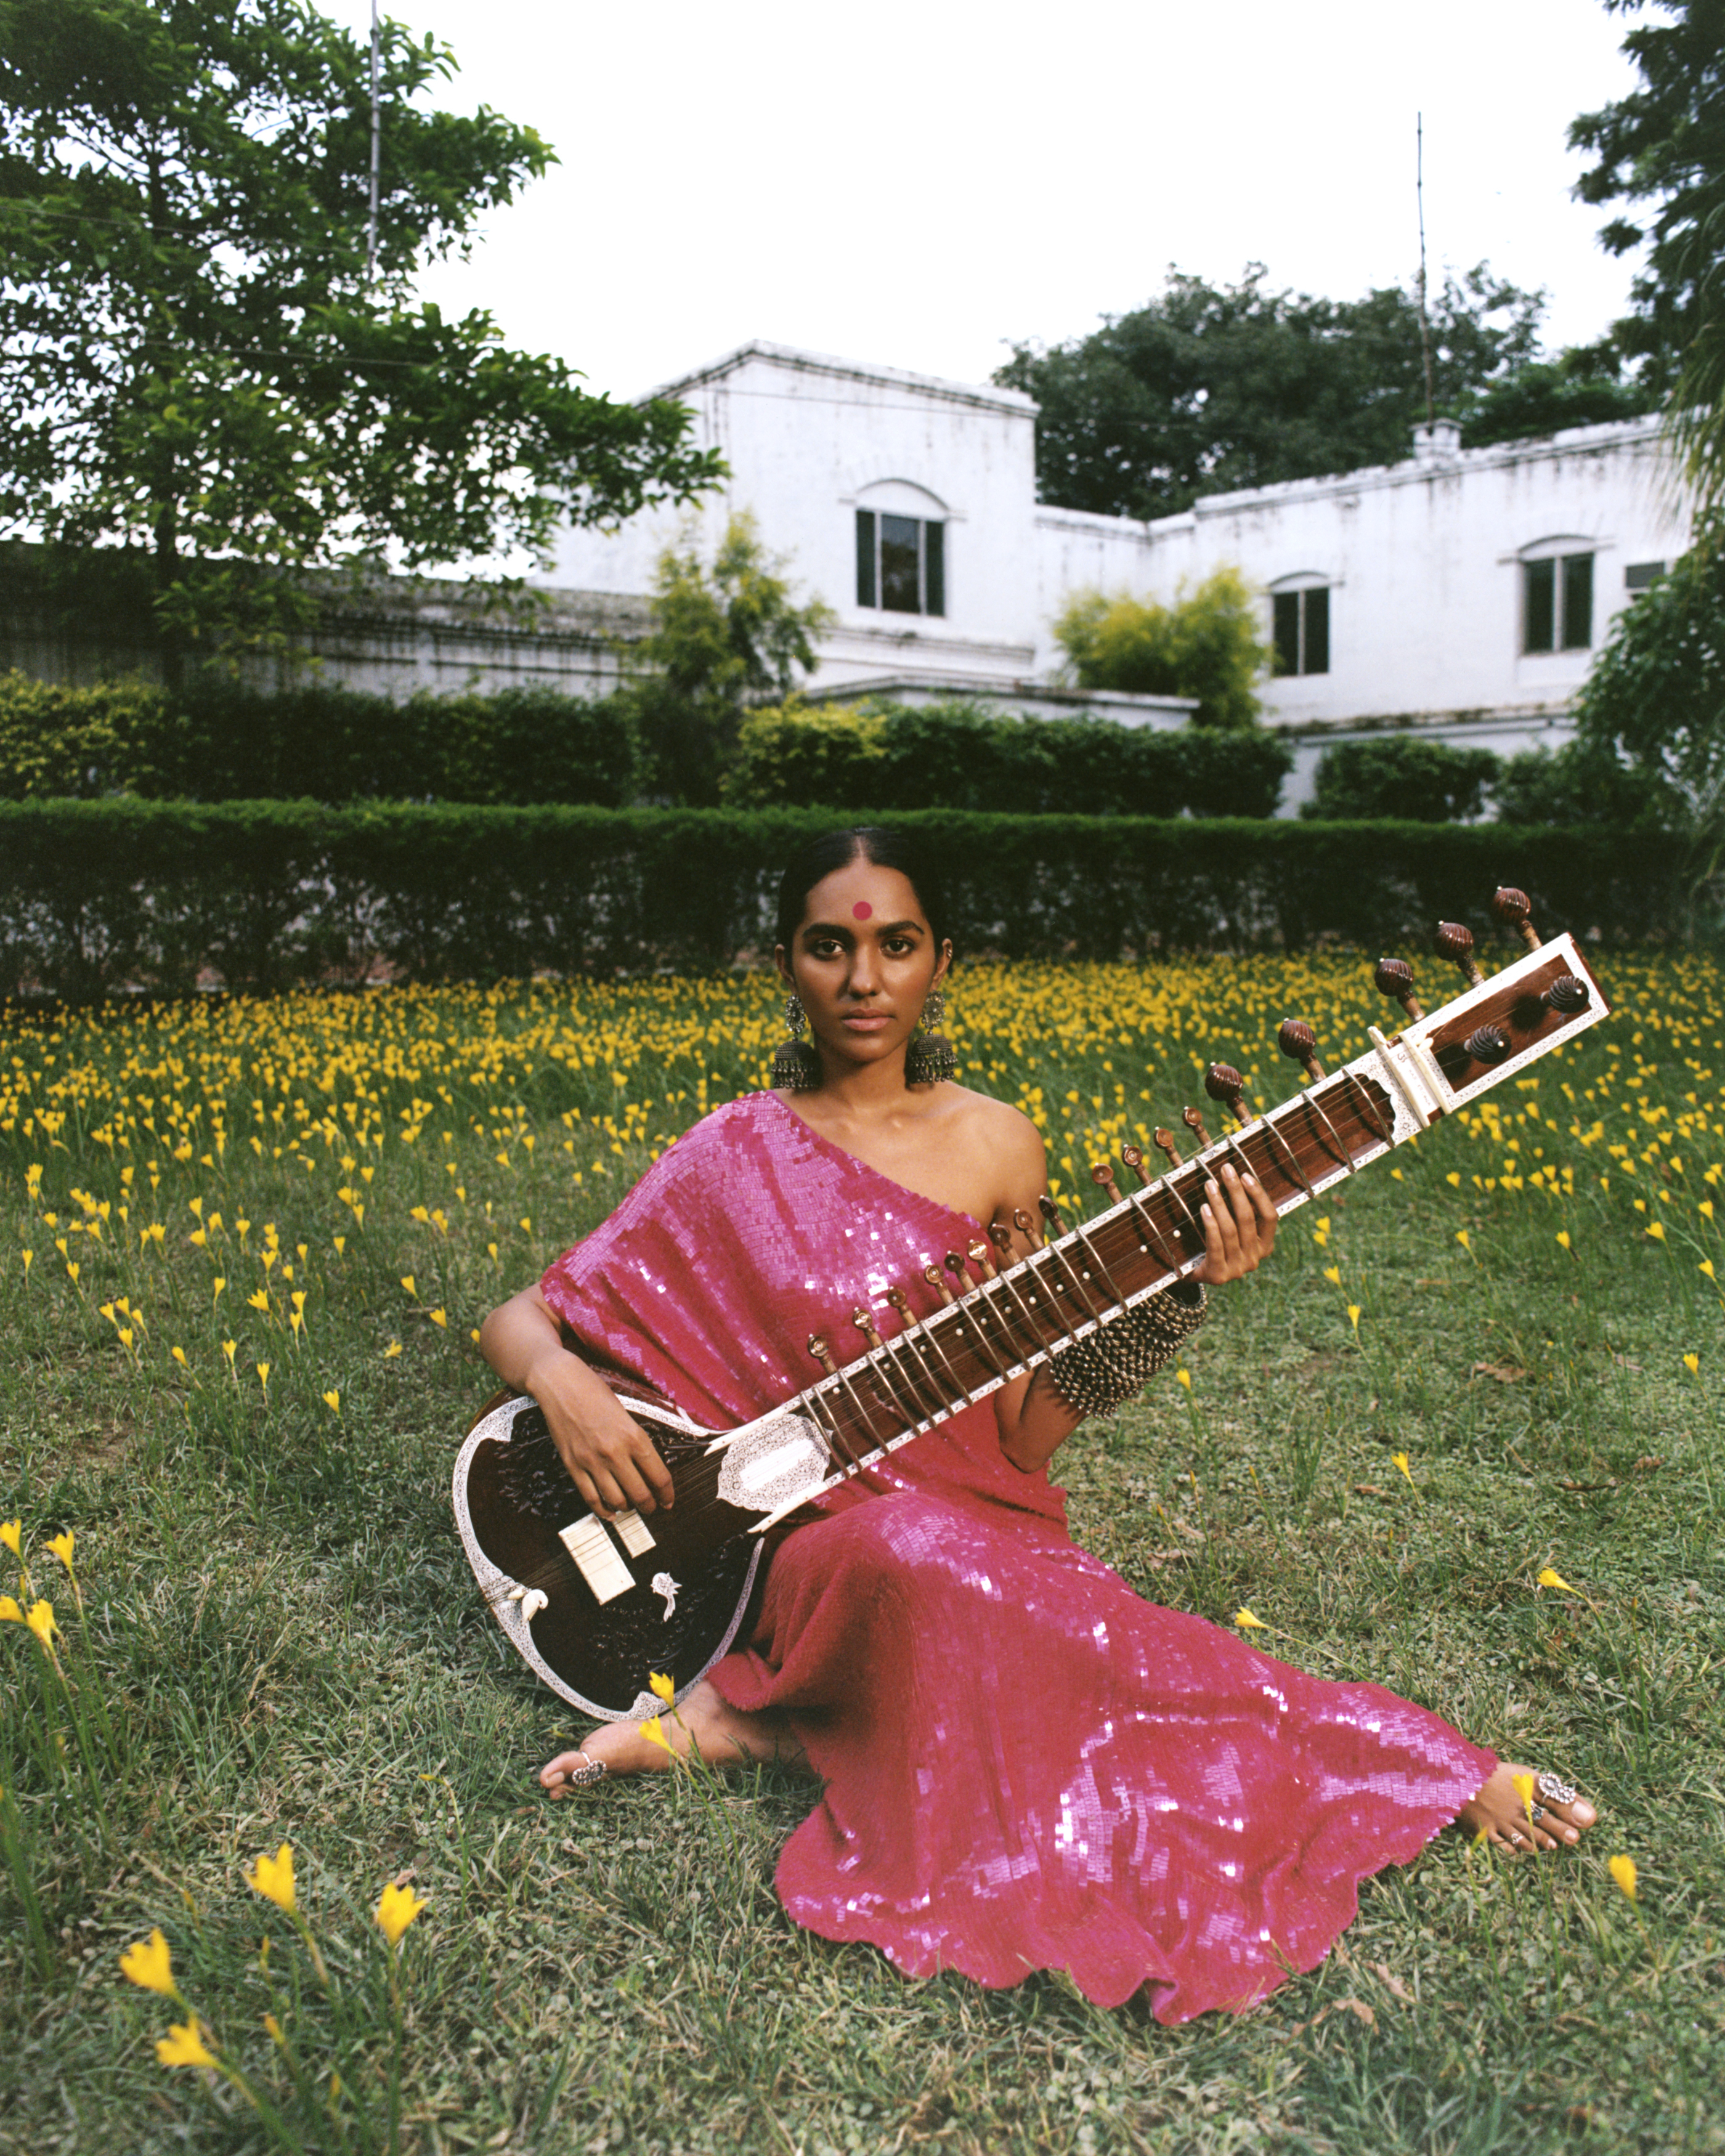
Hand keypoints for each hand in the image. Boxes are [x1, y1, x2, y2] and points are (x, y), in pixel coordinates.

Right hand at [526, 1349, 674, 1518]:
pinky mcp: (573, 1465)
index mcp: (634, 1436)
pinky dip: (602, 1510)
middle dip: (649, 1506)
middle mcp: (615, 1452)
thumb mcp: (627, 1414)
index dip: (667, 1494)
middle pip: (640, 1494)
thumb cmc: (596, 1394)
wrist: (562, 1384)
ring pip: (616, 1500)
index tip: (668, 1501)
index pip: (659, 1476)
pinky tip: (609, 1513)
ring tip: (630, 1506)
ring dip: (627, 1508)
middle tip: (651, 1507)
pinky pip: (591, 1497)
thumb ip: (637, 1441)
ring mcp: (592, 1461)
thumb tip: (649, 1469)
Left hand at [1190, 1163, 1276, 1285]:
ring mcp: (1238, 1268)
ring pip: (1230, 1229)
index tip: (1245, 1175)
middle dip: (1236, 1191)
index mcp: (1264, 1246)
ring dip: (1220, 1203)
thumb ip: (1239, 1211)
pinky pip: (1216, 1243)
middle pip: (1248, 1219)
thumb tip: (1236, 1176)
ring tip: (1210, 1185)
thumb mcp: (1233, 1229)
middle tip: (1225, 1170)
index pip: (1270, 1217)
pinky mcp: (1219, 1274)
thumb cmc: (1216, 1244)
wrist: (1195, 1274)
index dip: (1259, 1195)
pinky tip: (1204, 1207)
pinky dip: (1210, 1223)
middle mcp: (1254, 1259)